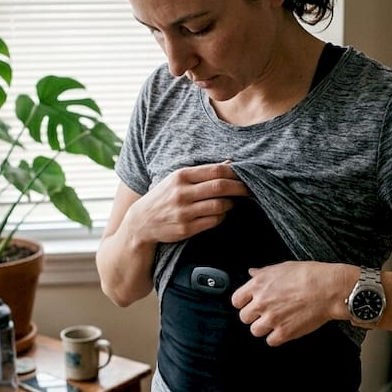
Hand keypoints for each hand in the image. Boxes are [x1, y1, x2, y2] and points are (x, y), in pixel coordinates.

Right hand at [124, 162, 250, 244]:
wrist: (140, 223)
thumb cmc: (163, 197)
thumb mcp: (177, 179)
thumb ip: (202, 173)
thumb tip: (230, 163)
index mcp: (180, 176)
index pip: (216, 170)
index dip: (235, 172)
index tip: (246, 175)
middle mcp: (182, 193)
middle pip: (220, 187)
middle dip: (240, 188)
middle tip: (250, 189)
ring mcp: (184, 212)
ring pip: (219, 205)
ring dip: (231, 204)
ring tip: (231, 202)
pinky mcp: (186, 229)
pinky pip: (213, 221)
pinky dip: (221, 217)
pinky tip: (220, 214)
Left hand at [230, 262, 346, 346]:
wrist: (329, 289)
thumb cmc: (310, 275)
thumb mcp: (282, 267)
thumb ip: (263, 273)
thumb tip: (251, 273)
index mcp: (259, 285)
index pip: (236, 300)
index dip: (243, 303)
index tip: (250, 304)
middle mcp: (262, 302)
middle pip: (244, 317)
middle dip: (254, 316)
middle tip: (266, 313)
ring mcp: (272, 319)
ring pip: (255, 331)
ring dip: (264, 328)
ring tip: (276, 321)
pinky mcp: (284, 332)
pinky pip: (270, 341)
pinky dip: (276, 337)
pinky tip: (284, 328)